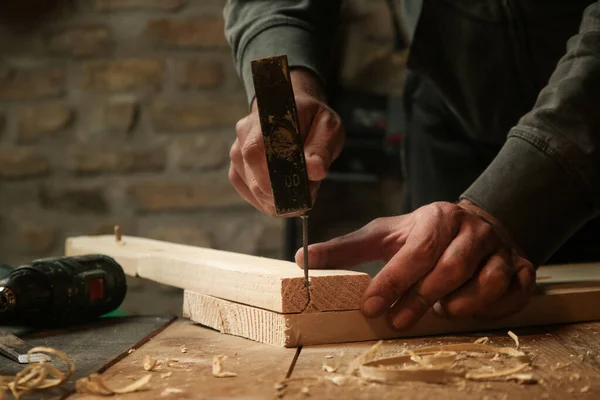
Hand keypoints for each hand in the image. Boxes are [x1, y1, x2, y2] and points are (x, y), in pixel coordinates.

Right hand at [228, 68, 344, 215]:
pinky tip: (285, 198)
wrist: (295, 112)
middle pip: (253, 176)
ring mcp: (237, 152)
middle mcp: (245, 133)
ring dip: (277, 200)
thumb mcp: (328, 127)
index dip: (275, 178)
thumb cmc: (312, 120)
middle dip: (281, 196)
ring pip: (251, 188)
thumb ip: (321, 148)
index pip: (257, 150)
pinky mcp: (237, 168)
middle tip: (306, 197)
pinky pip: (248, 193)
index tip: (300, 192)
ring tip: (300, 192)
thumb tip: (314, 170)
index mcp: (266, 119)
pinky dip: (268, 202)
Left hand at [295, 201, 535, 329]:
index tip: (371, 306)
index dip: (393, 281)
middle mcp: (472, 230)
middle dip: (421, 299)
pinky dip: (496, 308)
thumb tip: (304, 258)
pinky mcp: (522, 267)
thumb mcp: (385, 234)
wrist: (474, 224)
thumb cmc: (423, 234)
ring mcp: (501, 249)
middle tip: (397, 322)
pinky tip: (471, 311)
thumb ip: (348, 248)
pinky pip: (517, 292)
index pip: (415, 252)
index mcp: (437, 218)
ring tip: (440, 312)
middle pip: (450, 268)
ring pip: (489, 281)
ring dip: (463, 303)